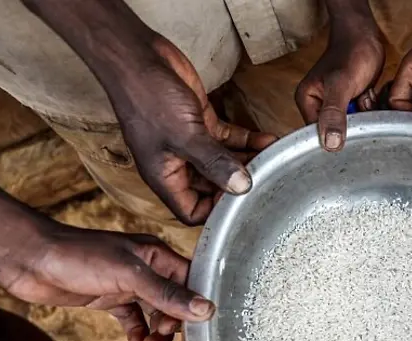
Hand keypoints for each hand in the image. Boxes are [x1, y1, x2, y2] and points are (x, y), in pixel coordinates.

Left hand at [0, 224, 213, 340]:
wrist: (31, 259)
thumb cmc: (79, 256)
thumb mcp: (129, 276)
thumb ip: (166, 294)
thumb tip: (206, 310)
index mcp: (156, 254)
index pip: (191, 280)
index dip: (195, 304)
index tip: (195, 328)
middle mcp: (146, 269)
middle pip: (174, 302)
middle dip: (172, 325)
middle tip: (161, 339)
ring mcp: (127, 285)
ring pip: (155, 315)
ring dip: (155, 335)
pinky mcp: (109, 300)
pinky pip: (134, 321)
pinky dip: (137, 335)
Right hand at [110, 37, 276, 224]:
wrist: (137, 58)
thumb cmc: (147, 99)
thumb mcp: (185, 137)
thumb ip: (214, 164)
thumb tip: (241, 187)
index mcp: (165, 177)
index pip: (192, 211)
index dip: (216, 211)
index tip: (242, 200)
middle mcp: (177, 164)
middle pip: (213, 188)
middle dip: (238, 186)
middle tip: (267, 181)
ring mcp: (191, 143)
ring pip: (224, 163)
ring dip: (248, 162)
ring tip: (274, 161)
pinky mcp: (201, 123)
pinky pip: (228, 140)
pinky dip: (247, 141)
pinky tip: (267, 140)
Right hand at [295, 12, 384, 150]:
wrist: (366, 35)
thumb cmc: (351, 53)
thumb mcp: (341, 85)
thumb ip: (334, 114)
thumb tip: (330, 145)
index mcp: (307, 102)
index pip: (317, 135)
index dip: (334, 137)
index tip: (352, 127)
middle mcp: (318, 106)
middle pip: (336, 132)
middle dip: (353, 123)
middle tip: (360, 101)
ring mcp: (335, 105)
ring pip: (352, 126)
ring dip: (364, 115)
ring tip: (364, 94)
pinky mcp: (350, 103)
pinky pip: (362, 118)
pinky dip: (369, 110)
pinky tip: (369, 94)